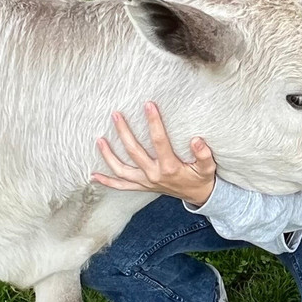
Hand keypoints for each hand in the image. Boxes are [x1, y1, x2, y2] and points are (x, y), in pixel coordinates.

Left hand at [92, 103, 215, 206]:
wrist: (199, 196)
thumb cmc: (202, 178)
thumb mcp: (208, 167)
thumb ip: (204, 154)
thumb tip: (196, 140)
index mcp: (169, 167)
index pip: (159, 141)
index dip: (154, 122)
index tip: (148, 105)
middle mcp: (154, 175)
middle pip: (134, 151)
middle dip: (124, 132)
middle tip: (115, 115)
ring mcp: (146, 182)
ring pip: (121, 169)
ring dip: (108, 155)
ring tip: (99, 140)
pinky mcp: (142, 187)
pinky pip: (121, 186)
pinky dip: (107, 181)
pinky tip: (93, 175)